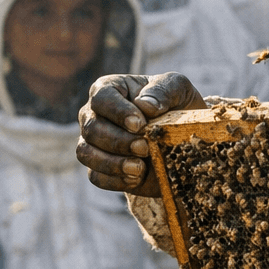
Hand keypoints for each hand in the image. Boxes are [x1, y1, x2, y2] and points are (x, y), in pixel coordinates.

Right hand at [76, 73, 205, 194]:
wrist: (182, 134)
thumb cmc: (174, 103)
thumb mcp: (177, 88)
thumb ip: (162, 90)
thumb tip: (144, 106)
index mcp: (110, 89)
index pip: (101, 98)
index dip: (117, 112)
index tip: (139, 125)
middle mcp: (94, 114)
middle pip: (91, 128)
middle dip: (118, 141)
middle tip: (144, 148)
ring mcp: (93, 141)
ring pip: (86, 153)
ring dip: (112, 163)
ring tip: (139, 168)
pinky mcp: (99, 166)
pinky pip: (95, 176)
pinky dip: (114, 180)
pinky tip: (136, 178)